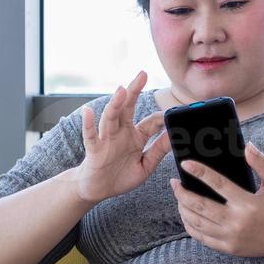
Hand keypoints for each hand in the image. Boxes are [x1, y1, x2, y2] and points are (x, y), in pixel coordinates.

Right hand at [73, 70, 169, 203]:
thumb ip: (158, 151)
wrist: (98, 190)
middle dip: (134, 91)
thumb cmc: (120, 177)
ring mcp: (106, 139)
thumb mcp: (146, 165)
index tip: (176, 113)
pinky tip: (89, 111)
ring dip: (115, 104)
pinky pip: (90, 135)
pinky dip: (88, 123)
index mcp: (136, 136)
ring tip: (121, 90)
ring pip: (111, 117)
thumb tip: (174, 136)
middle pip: (128, 108)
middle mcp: (121, 132)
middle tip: (142, 74)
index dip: (163, 117)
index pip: (152, 122)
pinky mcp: (94, 149)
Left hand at [170, 142, 263, 258]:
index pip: (217, 184)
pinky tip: (187, 216)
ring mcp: (231, 237)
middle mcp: (237, 222)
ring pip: (197, 223)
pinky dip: (190, 226)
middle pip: (200, 206)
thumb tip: (247, 145)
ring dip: (183, 209)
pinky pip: (202, 238)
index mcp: (247, 204)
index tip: (185, 164)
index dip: (199, 172)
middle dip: (182, 193)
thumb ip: (262, 163)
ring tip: (179, 198)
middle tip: (174, 183)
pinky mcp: (229, 248)